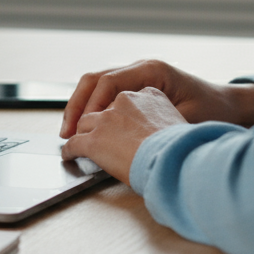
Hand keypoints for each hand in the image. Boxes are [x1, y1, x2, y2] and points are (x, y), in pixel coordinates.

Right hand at [60, 59, 253, 138]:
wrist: (232, 107)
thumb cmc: (214, 112)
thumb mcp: (186, 120)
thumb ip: (154, 126)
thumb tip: (122, 140)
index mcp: (152, 70)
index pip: (107, 81)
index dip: (89, 106)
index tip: (78, 130)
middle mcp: (141, 69)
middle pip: (95, 79)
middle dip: (76, 106)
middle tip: (66, 133)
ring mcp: (138, 77)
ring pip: (96, 85)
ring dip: (81, 108)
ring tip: (70, 134)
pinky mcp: (138, 89)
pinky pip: (106, 94)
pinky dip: (93, 110)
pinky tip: (87, 130)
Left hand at [60, 86, 186, 184]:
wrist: (177, 159)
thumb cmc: (185, 147)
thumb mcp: (178, 122)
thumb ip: (161, 119)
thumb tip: (155, 132)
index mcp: (150, 93)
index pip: (126, 97)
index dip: (117, 110)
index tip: (115, 120)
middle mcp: (126, 100)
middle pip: (102, 105)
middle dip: (92, 116)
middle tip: (85, 128)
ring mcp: (107, 118)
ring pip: (85, 122)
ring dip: (79, 132)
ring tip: (75, 141)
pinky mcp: (94, 138)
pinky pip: (74, 143)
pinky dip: (70, 150)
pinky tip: (69, 155)